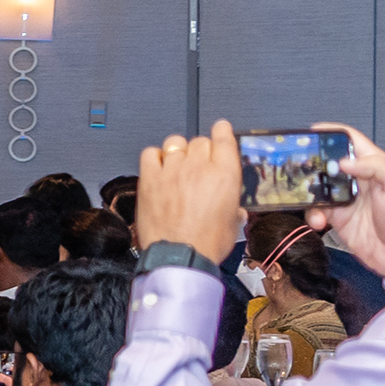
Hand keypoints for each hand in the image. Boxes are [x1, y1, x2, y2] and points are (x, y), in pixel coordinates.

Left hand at [133, 122, 251, 263]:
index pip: (223, 138)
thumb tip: (234, 210)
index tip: (220, 129)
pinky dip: (154, 157)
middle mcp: (198, 167)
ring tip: (178, 166)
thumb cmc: (206, 244)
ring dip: (178, 151)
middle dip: (200, 150)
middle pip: (199, 141)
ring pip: (175, 142)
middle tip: (198, 166)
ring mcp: (172, 171)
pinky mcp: (150, 179)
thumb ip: (233, 209)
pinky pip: (150, 154)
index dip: (222, 131)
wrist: (179, 257)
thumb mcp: (232, 225)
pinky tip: (158, 168)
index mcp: (224, 174)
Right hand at [307, 123, 384, 281]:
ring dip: (308, 191)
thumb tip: (343, 160)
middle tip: (294, 165)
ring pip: (318, 186)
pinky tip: (318, 222)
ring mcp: (346, 199)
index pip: (352, 141)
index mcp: (375, 166)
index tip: (311, 133)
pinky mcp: (337, 219)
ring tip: (304, 197)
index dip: (333, 133)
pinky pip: (317, 210)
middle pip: (329, 162)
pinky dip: (312, 214)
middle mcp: (358, 179)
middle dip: (312, 162)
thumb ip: (376, 167)